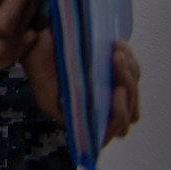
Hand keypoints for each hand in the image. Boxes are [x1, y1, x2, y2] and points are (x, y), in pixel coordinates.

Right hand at [21, 34, 139, 144]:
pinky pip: (134, 73)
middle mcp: (103, 109)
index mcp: (87, 120)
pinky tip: (119, 47)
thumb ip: (68, 117)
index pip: (115, 129)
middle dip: (127, 87)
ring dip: (129, 72)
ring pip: (134, 91)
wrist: (36, 41)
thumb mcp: (47, 101)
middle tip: (116, 61)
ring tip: (116, 51)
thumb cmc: (39, 69)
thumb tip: (92, 127)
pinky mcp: (115, 74)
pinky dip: (131, 62)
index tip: (116, 90)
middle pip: (130, 111)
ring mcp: (110, 91)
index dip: (120, 114)